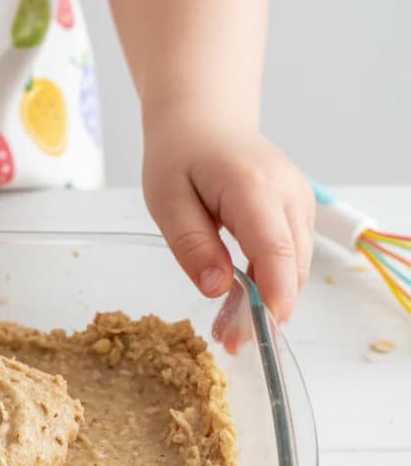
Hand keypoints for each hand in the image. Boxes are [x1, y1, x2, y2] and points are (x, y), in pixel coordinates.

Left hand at [143, 125, 314, 323]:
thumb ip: (191, 244)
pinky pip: (289, 257)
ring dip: (266, 303)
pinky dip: (267, 284)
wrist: (205, 120)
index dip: (274, 292)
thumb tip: (216, 288)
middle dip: (265, 310)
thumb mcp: (166, 200)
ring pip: (294, 267)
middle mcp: (288, 194)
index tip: (265, 329)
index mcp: (253, 186)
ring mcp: (299, 203)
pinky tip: (237, 306)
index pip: (275, 246)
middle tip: (230, 344)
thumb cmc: (180, 156)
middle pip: (291, 264)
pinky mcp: (297, 213)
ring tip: (227, 334)